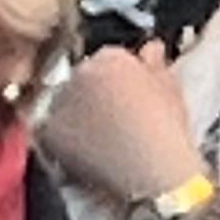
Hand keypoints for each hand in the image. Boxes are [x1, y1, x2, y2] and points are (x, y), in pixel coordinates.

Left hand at [35, 41, 203, 213]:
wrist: (151, 169)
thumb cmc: (167, 128)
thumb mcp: (170, 88)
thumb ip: (155, 63)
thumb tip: (149, 49)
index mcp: (110, 58)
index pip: (108, 59)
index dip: (119, 78)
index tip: (127, 93)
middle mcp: (80, 74)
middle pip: (83, 78)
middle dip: (94, 92)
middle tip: (112, 115)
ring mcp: (60, 103)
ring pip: (65, 102)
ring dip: (76, 112)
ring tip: (98, 135)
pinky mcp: (48, 133)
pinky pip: (51, 129)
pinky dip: (63, 136)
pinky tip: (84, 147)